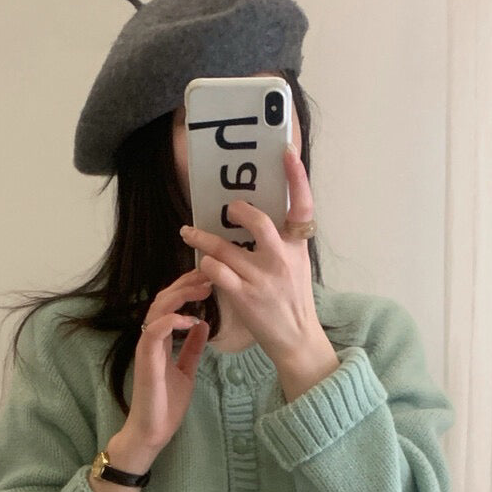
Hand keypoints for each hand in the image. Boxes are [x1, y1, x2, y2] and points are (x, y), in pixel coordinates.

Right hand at [126, 269, 212, 451]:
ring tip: (202, 289)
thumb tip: (203, 325)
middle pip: (163, 299)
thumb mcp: (187, 371)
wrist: (153, 431)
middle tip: (208, 274)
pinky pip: (155, 331)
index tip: (209, 278)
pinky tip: (190, 319)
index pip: (171, 304)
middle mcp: (151, 339)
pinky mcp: (146, 360)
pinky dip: (172, 321)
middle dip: (185, 283)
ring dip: (180, 295)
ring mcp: (147, 348)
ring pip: (157, 309)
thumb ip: (192, 348)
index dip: (187, 288)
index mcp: (161, 340)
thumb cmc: (166, 405)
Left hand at [177, 144, 331, 377]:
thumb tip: (259, 215)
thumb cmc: (293, 300)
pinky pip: (216, 272)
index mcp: (297, 247)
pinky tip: (201, 265)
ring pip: (225, 248)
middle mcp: (282, 260)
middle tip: (227, 209)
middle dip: (238, 211)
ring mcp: (262, 279)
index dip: (296, 176)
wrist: (296, 340)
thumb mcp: (297, 265)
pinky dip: (205, 265)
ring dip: (202, 238)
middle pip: (258, 222)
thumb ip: (283, 240)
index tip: (286, 151)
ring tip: (188, 233)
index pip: (302, 205)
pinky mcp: (245, 297)